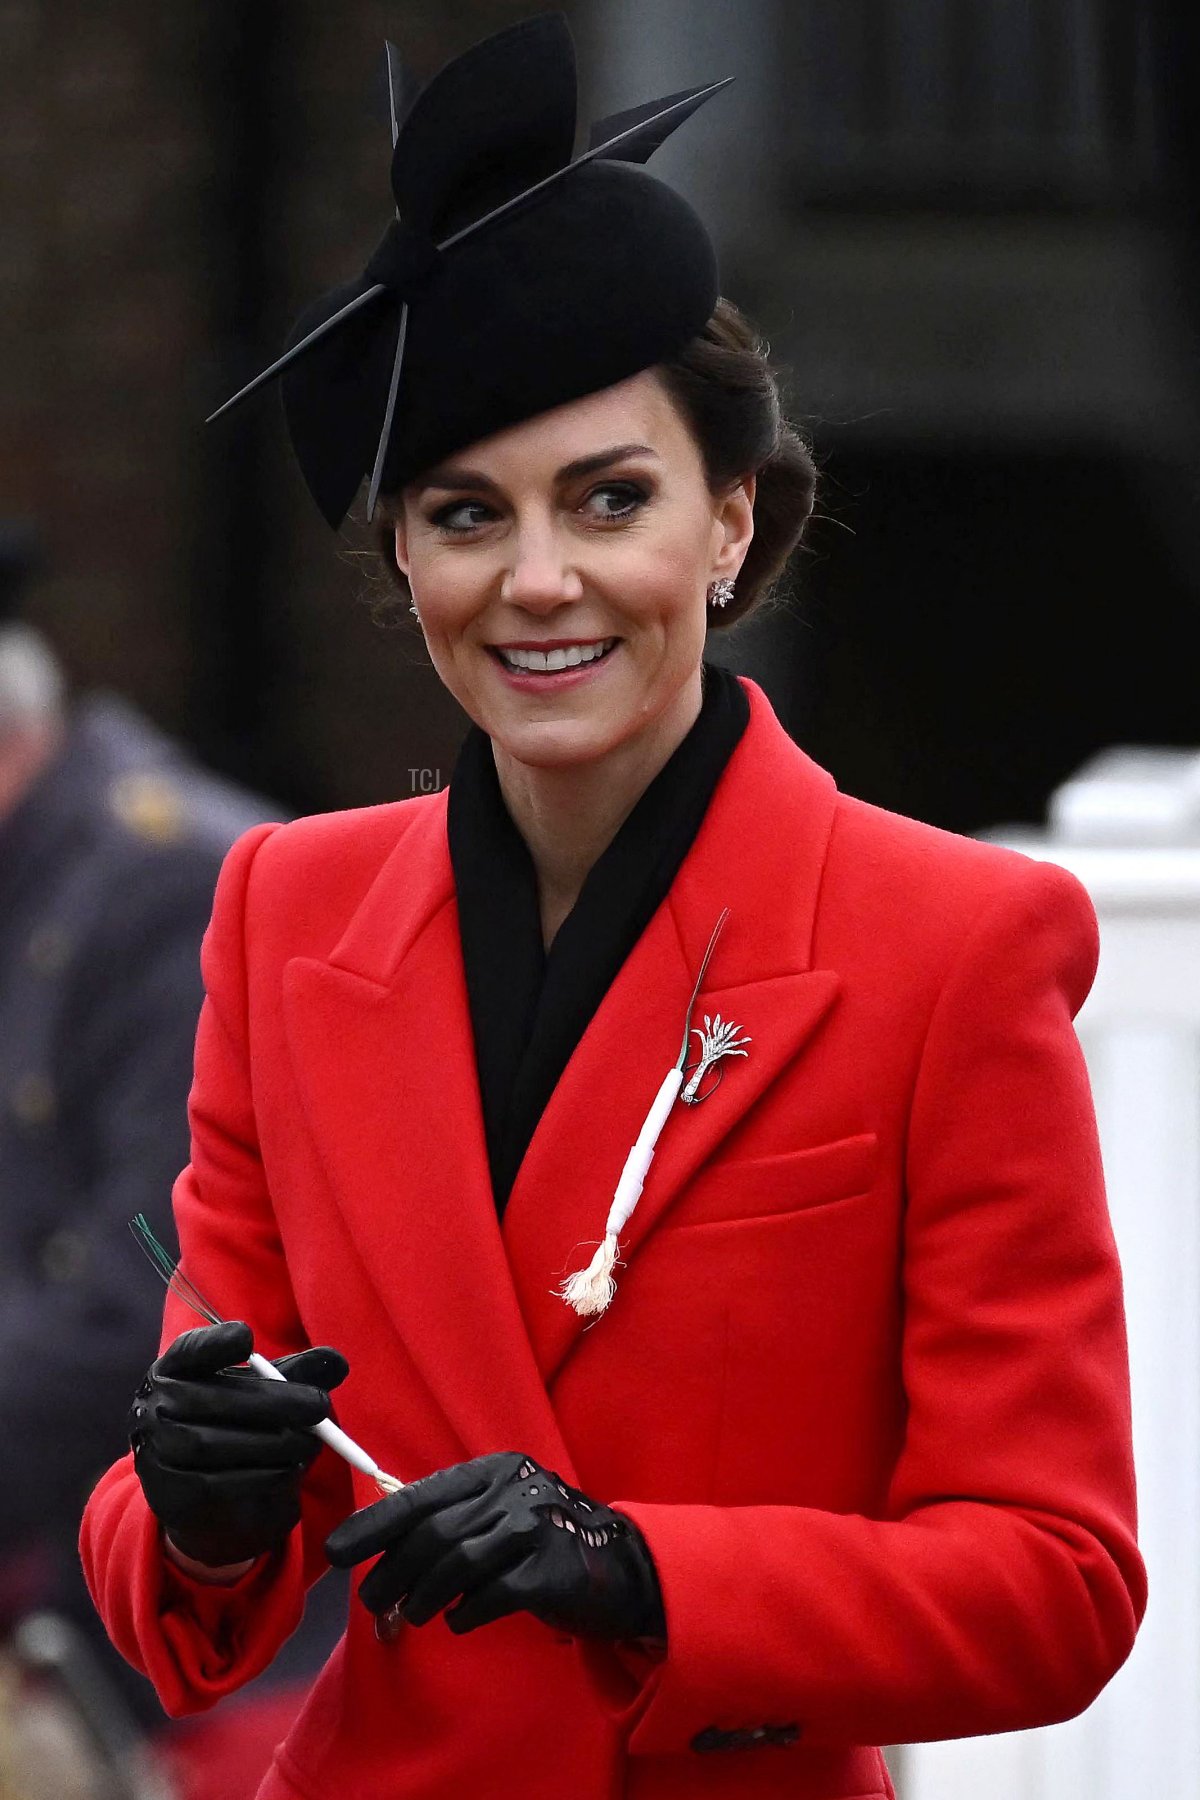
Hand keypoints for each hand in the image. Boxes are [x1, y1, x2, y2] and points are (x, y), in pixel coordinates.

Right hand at [129, 1319, 348, 1567]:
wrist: (198, 1489)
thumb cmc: (231, 1421)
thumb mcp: (257, 1390)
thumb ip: (293, 1373)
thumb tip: (337, 1362)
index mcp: (175, 1369)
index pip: (189, 1350)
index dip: (213, 1343)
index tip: (247, 1337)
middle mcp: (156, 1406)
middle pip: (213, 1400)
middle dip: (274, 1402)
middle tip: (319, 1406)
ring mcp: (157, 1451)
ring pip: (214, 1445)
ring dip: (271, 1443)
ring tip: (310, 1442)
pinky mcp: (168, 1493)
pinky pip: (215, 1484)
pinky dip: (259, 1476)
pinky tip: (288, 1469)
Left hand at [325, 1450, 665, 1642]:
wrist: (625, 1569)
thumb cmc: (546, 1543)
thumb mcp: (501, 1515)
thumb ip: (453, 1520)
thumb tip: (381, 1550)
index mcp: (495, 1471)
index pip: (421, 1495)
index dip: (375, 1524)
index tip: (337, 1550)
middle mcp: (515, 1490)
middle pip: (433, 1533)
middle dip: (392, 1573)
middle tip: (373, 1604)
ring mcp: (536, 1528)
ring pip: (455, 1565)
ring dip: (423, 1597)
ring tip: (412, 1616)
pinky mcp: (551, 1572)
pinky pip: (490, 1596)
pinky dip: (465, 1613)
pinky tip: (461, 1621)